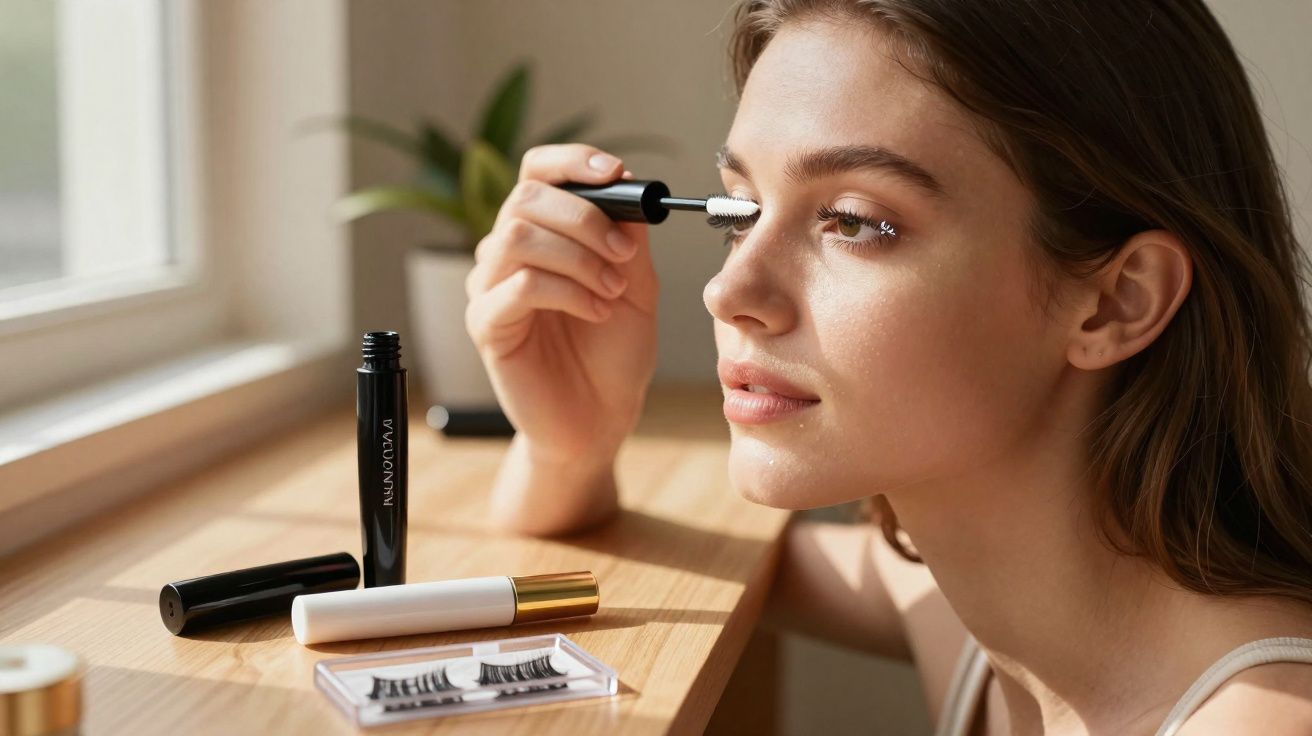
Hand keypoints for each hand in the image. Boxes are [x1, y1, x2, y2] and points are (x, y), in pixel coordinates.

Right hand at [465, 144, 658, 463]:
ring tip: (613, 288)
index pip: (538, 171)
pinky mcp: (485, 324)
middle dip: (585, 217)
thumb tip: (628, 185)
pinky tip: (596, 312)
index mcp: (543, 232)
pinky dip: (567, 291)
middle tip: (624, 254)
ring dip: (579, 257)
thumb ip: (629, 236)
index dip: (572, 161)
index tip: (614, 173)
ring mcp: (490, 287)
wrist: (600, 418)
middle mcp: (507, 251)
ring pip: (518, 235)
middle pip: (526, 197)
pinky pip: (517, 286)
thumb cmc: (613, 353)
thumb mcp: (637, 284)